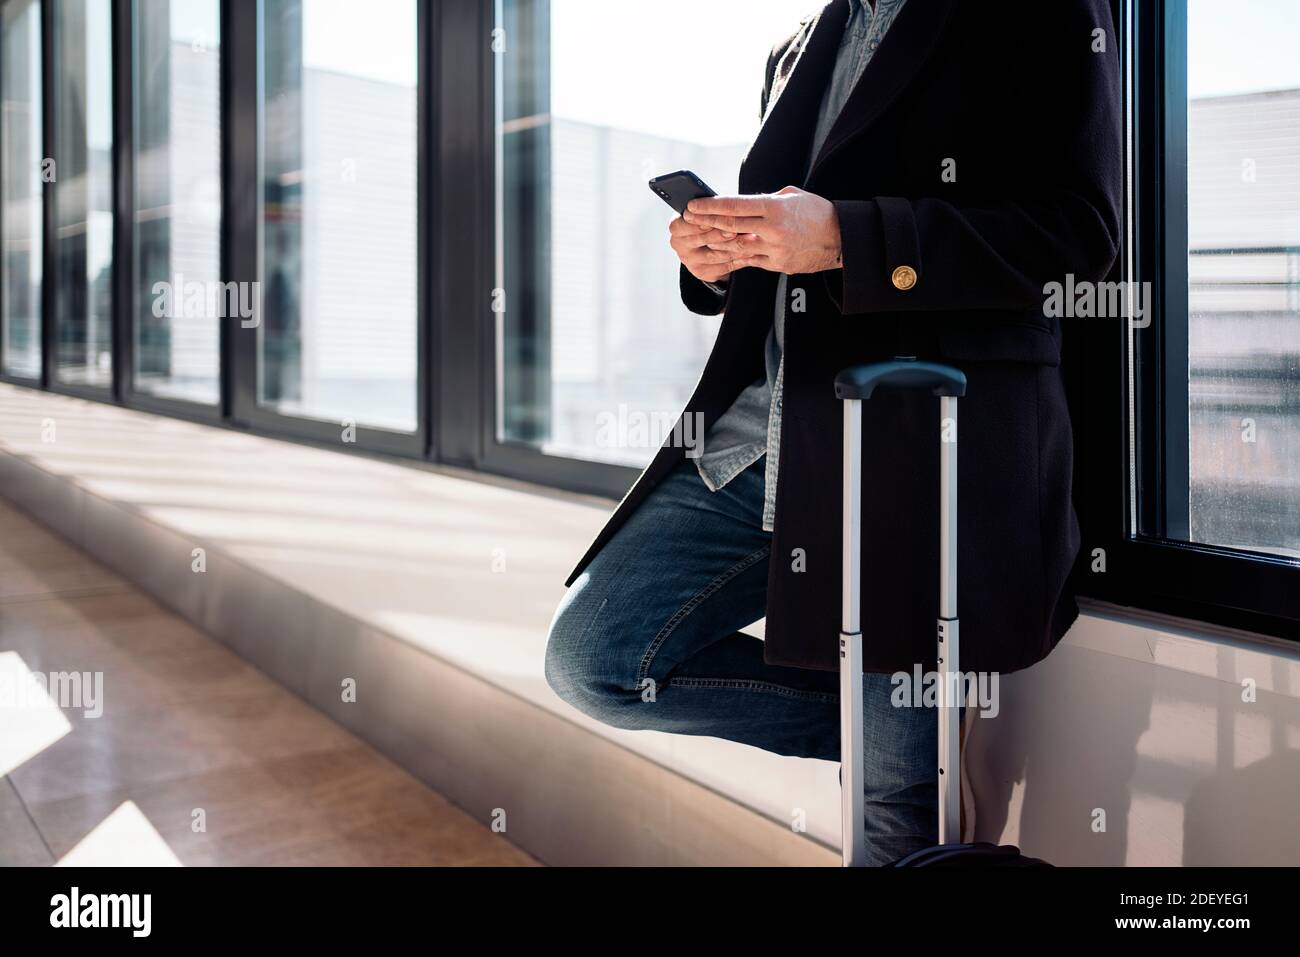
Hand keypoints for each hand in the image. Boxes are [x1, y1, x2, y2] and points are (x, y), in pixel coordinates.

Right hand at [668, 216, 750, 284]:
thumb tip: (722, 204)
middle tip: (736, 229)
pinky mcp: (703, 273)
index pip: (684, 224)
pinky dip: (739, 259)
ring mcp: (691, 261)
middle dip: (720, 234)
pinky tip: (751, 252)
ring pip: (715, 254)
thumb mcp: (704, 213)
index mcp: (676, 227)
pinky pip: (724, 266)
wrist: (707, 246)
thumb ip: (709, 210)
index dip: (700, 220)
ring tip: (750, 239)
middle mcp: (679, 245)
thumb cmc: (708, 222)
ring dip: (734, 247)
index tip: (716, 215)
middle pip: (701, 239)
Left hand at [684, 186, 842, 274]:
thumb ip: (766, 201)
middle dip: (706, 222)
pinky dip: (734, 256)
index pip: (735, 206)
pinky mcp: (778, 264)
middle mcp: (773, 230)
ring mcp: (775, 250)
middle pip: (730, 227)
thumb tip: (744, 205)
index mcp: (775, 208)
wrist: (842, 239)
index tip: (694, 205)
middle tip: (689, 218)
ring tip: (700, 236)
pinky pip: (750, 260)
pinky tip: (720, 252)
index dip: (711, 206)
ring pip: (736, 247)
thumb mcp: (792, 196)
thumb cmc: (817, 212)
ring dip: (716, 242)